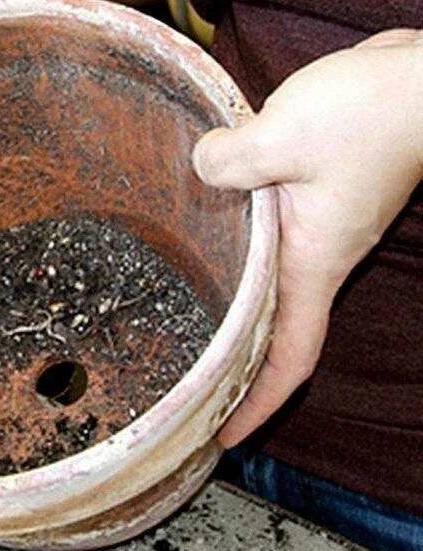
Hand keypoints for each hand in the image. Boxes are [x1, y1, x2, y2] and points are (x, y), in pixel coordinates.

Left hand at [192, 29, 422, 446]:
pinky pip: (268, 229)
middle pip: (273, 326)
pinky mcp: (312, 187)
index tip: (222, 437)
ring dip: (232, 300)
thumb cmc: (371, 113)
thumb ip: (228, 163)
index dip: (257, 403)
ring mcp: (318, 220)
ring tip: (179, 314)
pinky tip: (201, 224)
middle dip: (236, 362)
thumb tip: (200, 169)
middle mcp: (317, 251)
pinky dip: (238, 243)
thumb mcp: (284, 137)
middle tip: (185, 383)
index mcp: (313, 259)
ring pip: (267, 277)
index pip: (289, 354)